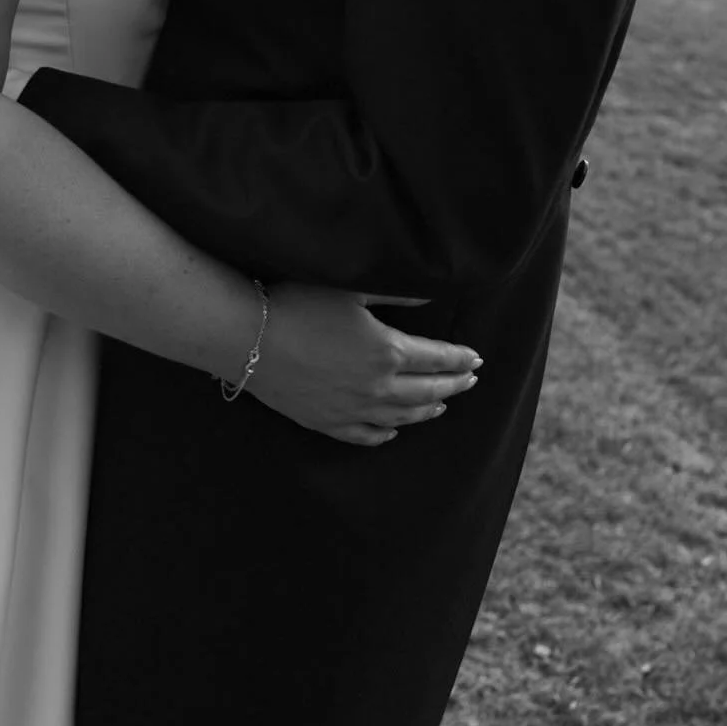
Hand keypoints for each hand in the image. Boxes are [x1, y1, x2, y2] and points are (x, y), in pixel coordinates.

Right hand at [249, 284, 480, 447]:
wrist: (249, 338)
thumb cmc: (299, 304)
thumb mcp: (351, 289)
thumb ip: (394, 294)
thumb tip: (428, 299)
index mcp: (388, 352)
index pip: (437, 358)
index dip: (459, 359)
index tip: (477, 359)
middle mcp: (377, 387)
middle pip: (426, 391)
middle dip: (453, 385)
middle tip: (470, 381)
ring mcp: (352, 410)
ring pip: (401, 417)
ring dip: (426, 411)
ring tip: (442, 406)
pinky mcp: (326, 422)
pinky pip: (365, 435)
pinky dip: (385, 435)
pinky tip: (393, 432)